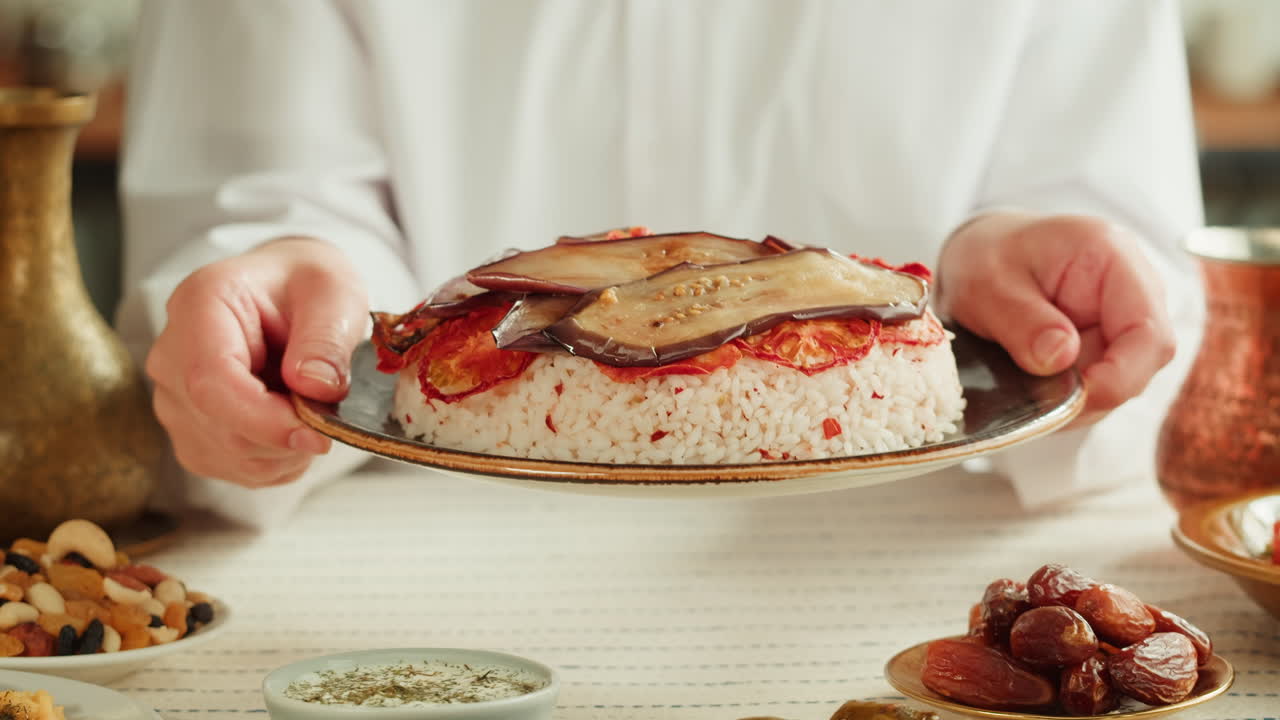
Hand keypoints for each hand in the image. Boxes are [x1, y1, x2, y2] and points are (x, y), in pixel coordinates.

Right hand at [145, 237, 367, 486]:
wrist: (289, 292)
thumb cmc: (308, 286)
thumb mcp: (335, 293)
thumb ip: (327, 338)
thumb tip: (315, 389)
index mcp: (201, 304)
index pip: (210, 381)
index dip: (264, 420)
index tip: (317, 432)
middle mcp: (171, 354)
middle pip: (219, 427)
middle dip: (286, 437)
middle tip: (328, 411)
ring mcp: (173, 397)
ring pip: (228, 456)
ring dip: (285, 451)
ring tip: (309, 408)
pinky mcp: (189, 431)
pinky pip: (233, 469)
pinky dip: (276, 461)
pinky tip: (291, 425)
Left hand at [936, 212, 1175, 426]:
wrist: (984, 256)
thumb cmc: (986, 258)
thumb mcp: (986, 285)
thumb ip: (1022, 321)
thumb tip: (1060, 357)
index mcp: (1113, 258)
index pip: (1148, 333)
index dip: (1120, 377)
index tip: (1076, 398)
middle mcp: (1134, 291)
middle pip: (1141, 365)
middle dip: (1093, 394)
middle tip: (1039, 404)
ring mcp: (1125, 321)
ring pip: (1121, 383)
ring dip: (1076, 400)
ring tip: (1025, 387)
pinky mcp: (1109, 346)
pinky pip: (1101, 386)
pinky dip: (1069, 397)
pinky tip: (1033, 387)